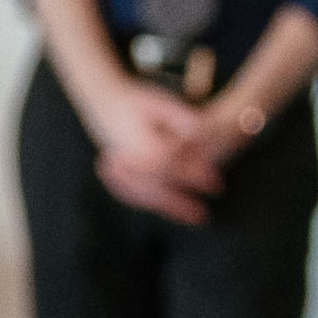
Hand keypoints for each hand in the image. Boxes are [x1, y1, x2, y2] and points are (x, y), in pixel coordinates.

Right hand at [85, 79, 227, 223]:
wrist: (101, 98)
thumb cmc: (136, 99)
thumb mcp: (162, 102)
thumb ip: (184, 117)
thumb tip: (204, 131)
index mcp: (141, 145)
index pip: (175, 168)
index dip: (197, 178)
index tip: (216, 186)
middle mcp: (127, 161)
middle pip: (159, 190)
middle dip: (182, 205)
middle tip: (204, 217)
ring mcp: (118, 168)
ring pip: (145, 196)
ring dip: (168, 209)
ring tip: (192, 219)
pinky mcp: (112, 172)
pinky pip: (131, 194)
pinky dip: (151, 204)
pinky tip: (167, 210)